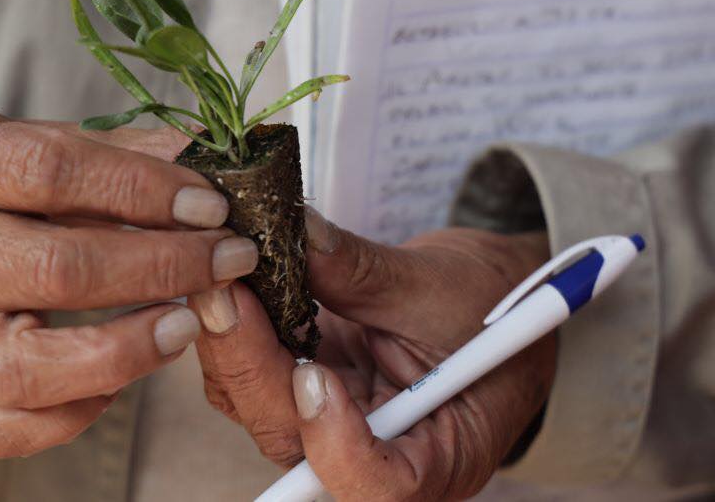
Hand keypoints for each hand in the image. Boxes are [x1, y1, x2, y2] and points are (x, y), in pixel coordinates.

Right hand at [0, 107, 258, 456]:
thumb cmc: (5, 183)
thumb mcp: (54, 140)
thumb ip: (132, 152)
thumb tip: (213, 158)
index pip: (52, 171)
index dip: (144, 191)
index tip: (212, 208)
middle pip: (55, 270)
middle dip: (163, 267)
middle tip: (229, 259)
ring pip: (26, 368)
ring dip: (127, 351)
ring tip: (189, 324)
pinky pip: (8, 427)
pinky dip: (76, 413)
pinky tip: (126, 376)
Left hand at [193, 211, 554, 500]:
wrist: (491, 294)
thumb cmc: (489, 303)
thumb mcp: (439, 283)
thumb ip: (362, 272)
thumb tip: (297, 237)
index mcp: (438, 453)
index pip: (379, 483)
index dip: (334, 442)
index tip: (314, 373)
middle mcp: (377, 454)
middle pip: (297, 442)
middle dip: (253, 367)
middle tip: (226, 293)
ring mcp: (334, 424)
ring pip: (261, 409)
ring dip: (234, 346)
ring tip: (223, 278)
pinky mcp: (308, 389)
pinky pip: (258, 375)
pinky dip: (242, 332)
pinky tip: (234, 284)